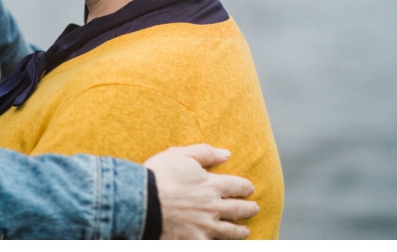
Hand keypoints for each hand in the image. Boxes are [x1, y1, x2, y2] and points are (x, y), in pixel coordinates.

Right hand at [144, 144, 258, 239]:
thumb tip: (226, 154)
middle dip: (249, 209)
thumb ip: (205, 153)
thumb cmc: (158, 175)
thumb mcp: (180, 154)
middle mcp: (213, 207)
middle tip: (254, 208)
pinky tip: (223, 243)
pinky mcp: (195, 241)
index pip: (238, 186)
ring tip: (245, 231)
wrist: (141, 202)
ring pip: (231, 231)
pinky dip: (222, 243)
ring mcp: (206, 227)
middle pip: (239, 210)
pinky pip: (215, 244)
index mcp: (211, 185)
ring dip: (241, 231)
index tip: (249, 188)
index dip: (245, 187)